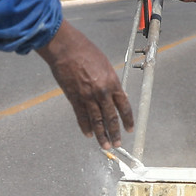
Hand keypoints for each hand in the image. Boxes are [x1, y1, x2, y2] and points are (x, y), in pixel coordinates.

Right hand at [37, 20, 135, 147]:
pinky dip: (85, 127)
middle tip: (118, 144)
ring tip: (105, 146)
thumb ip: (112, 82)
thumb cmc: (86, 52)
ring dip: (102, 135)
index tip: (129, 129)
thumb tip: (119, 94)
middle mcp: (102, 92)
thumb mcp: (106, 65)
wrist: (66, 48)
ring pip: (97, 121)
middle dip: (115, 133)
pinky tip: (88, 135)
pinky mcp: (74, 98)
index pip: (124, 106)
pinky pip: (81, 117)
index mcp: (113, 82)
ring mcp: (87, 97)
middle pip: (111, 117)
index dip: (127, 120)